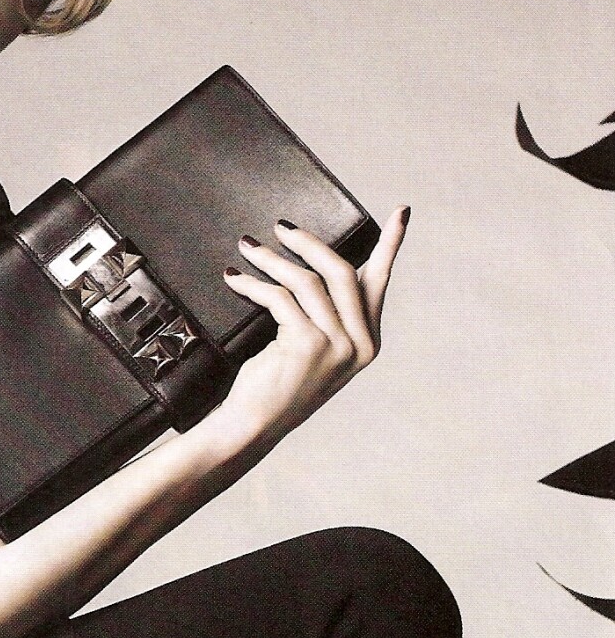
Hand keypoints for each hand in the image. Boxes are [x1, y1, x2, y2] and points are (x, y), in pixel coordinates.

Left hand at [211, 204, 409, 450]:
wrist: (252, 425)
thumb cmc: (277, 385)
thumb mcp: (313, 348)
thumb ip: (328, 315)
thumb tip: (317, 264)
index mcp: (367, 342)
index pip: (379, 283)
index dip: (390, 245)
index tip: (401, 212)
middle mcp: (359, 344)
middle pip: (341, 272)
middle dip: (309, 244)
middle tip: (281, 227)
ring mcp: (336, 346)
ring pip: (307, 281)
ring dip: (272, 260)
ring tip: (248, 248)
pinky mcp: (307, 344)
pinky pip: (280, 298)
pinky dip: (254, 284)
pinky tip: (236, 279)